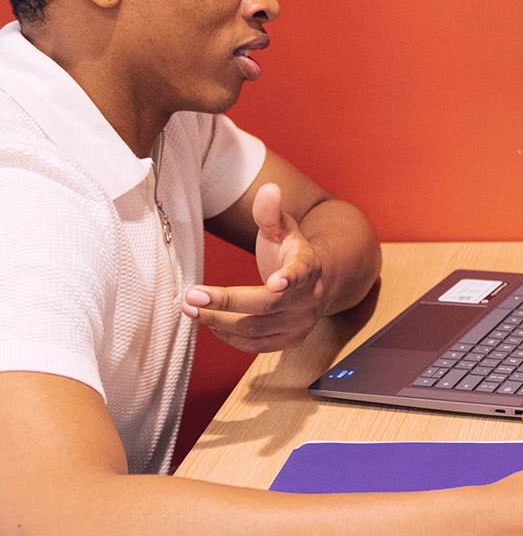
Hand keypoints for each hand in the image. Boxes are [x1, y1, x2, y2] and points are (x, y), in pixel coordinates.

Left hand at [182, 183, 324, 351]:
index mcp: (310, 266)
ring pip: (257, 329)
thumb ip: (271, 212)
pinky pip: (256, 346)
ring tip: (190, 308)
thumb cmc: (292, 252)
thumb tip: (269, 189)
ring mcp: (301, 323)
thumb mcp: (284, 228)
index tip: (276, 282)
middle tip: (191, 297)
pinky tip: (210, 323)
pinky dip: (229, 336)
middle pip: (267, 305)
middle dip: (226, 302)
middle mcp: (309, 298)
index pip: (302, 272)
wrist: (319, 284)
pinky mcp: (290, 341)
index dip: (290, 277)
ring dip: (219, 321)